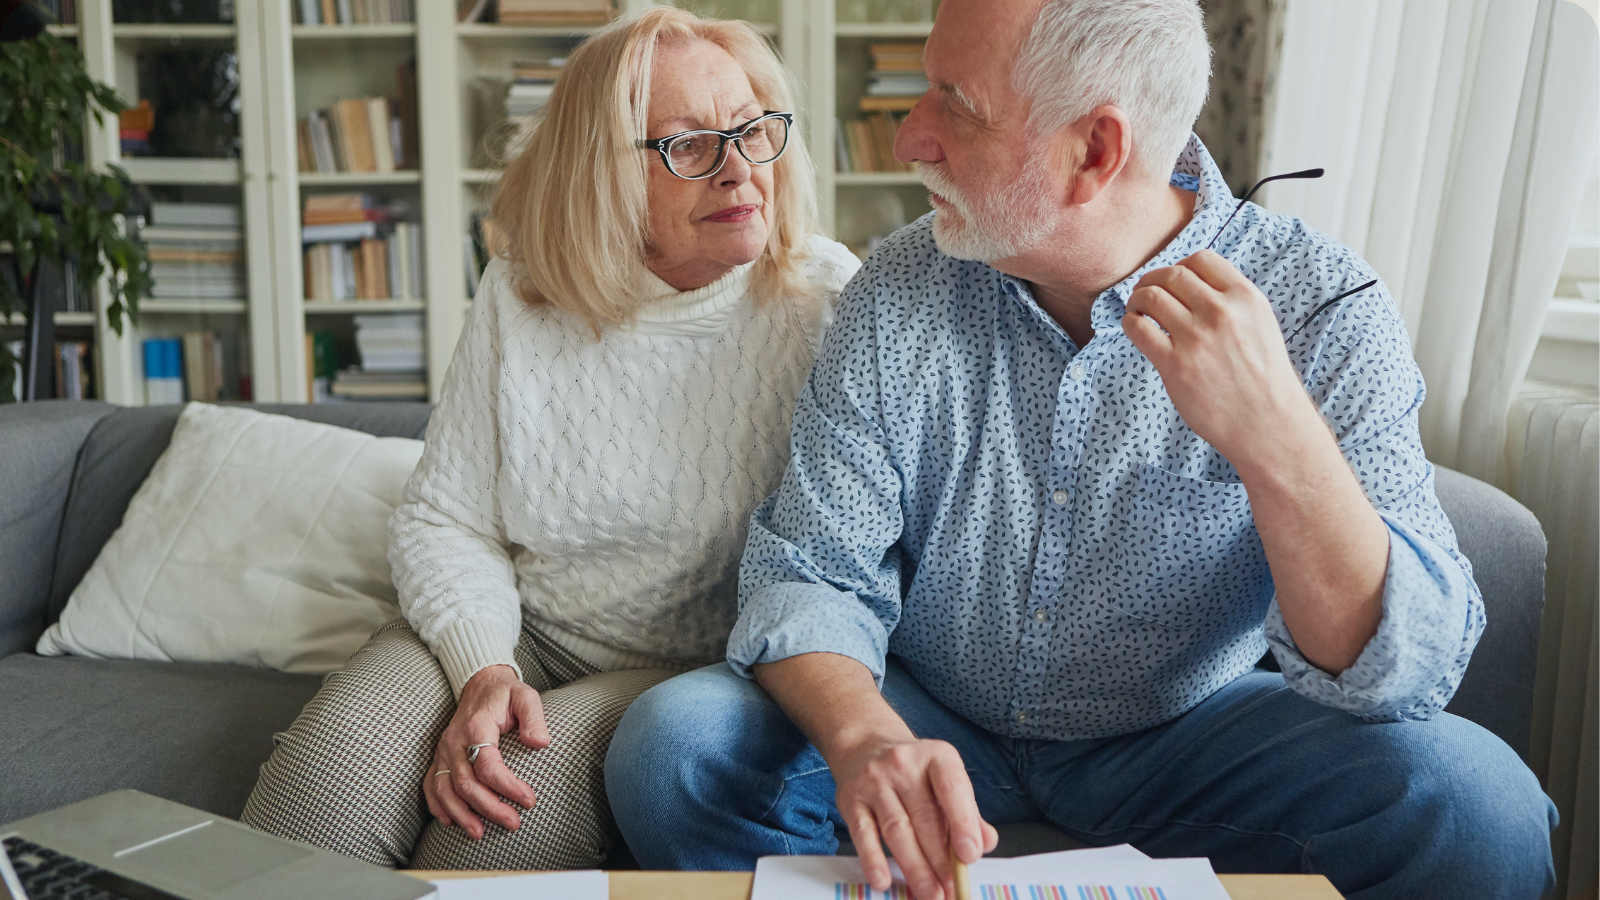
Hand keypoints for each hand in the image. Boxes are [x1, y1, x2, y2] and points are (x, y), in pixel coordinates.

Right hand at [422, 664, 548, 838]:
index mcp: (476, 726)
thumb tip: (539, 743)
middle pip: (466, 783)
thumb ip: (534, 717)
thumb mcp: (526, 696)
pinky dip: (437, 805)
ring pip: (444, 789)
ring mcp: (443, 750)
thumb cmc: (505, 693)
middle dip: (489, 808)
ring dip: (461, 814)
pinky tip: (450, 821)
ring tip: (479, 833)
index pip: (488, 765)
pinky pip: (431, 784)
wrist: (480, 684)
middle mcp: (455, 741)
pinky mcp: (439, 756)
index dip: (508, 786)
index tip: (529, 800)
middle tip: (513, 823)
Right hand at [832, 735, 998, 899]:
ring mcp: (874, 781)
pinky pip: (863, 834)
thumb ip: (967, 811)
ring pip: (897, 830)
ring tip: (930, 893)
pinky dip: (873, 860)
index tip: (970, 856)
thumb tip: (985, 843)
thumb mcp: (944, 779)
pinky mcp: (851, 800)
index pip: (951, 788)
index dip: (963, 823)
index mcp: (936, 756)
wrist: (865, 745)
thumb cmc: (914, 771)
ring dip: (915, 868)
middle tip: (952, 889)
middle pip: (924, 818)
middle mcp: (903, 764)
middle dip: (941, 860)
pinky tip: (883, 881)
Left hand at [1121, 249, 1320, 469]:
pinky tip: (1135, 328)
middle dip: (1152, 280)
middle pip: (1172, 275)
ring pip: (1151, 297)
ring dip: (1137, 299)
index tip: (1172, 281)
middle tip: (1145, 293)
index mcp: (1245, 298)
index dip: (1180, 266)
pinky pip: (1138, 328)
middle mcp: (1221, 312)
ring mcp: (1197, 338)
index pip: (1201, 259)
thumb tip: (1192, 284)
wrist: (1267, 423)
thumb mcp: (1260, 325)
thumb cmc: (1263, 378)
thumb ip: (1232, 301)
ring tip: (1137, 310)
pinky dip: (1130, 322)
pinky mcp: (1175, 364)